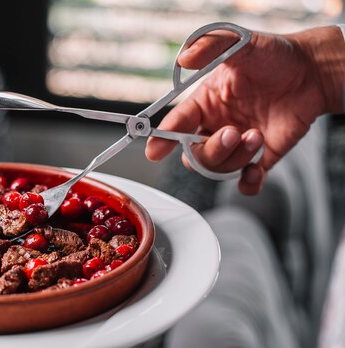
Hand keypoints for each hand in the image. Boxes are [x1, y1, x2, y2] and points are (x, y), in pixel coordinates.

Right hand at [146, 26, 343, 194]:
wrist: (312, 72)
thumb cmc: (274, 56)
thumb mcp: (240, 43)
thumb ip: (211, 46)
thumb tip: (184, 59)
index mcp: (204, 103)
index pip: (177, 125)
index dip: (163, 139)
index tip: (155, 150)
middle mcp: (216, 126)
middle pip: (195, 155)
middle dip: (211, 150)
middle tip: (232, 132)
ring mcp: (236, 144)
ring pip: (219, 169)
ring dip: (236, 157)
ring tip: (256, 135)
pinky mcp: (259, 158)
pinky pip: (245, 182)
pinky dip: (248, 183)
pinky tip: (255, 169)